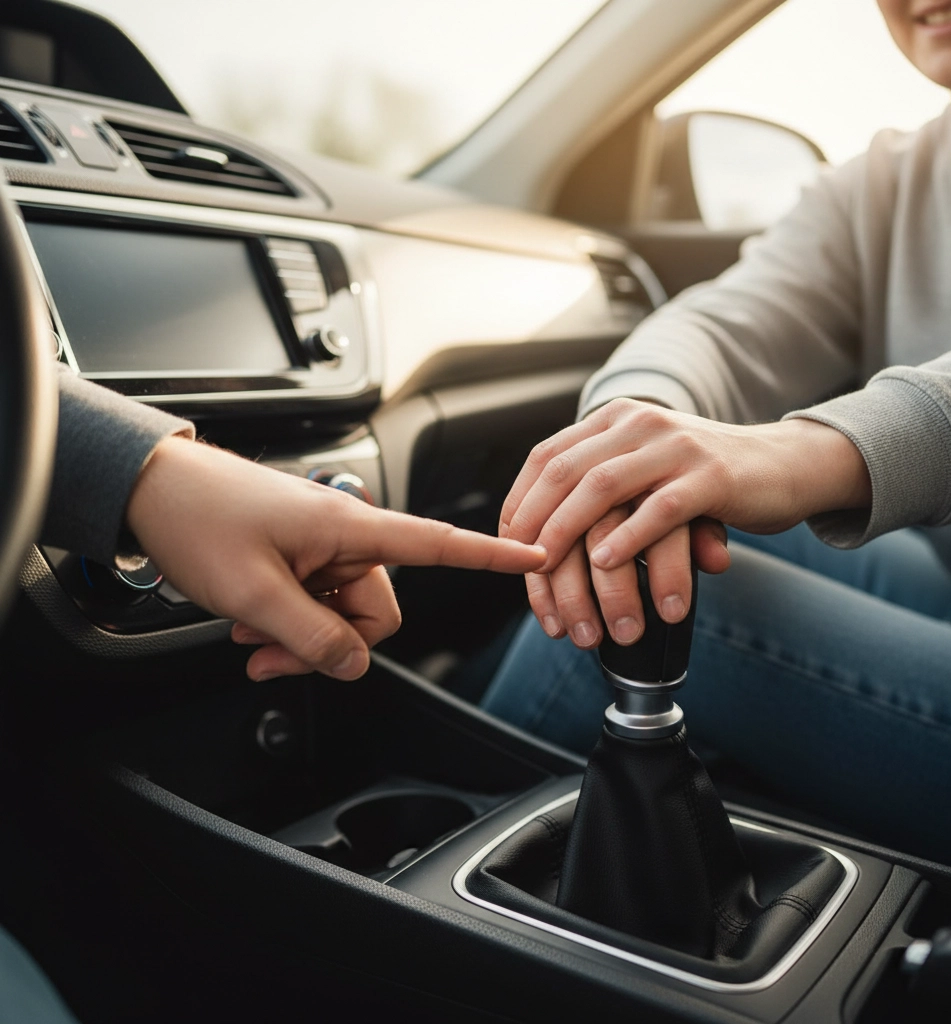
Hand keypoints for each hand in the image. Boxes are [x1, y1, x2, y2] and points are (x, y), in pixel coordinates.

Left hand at [127, 437, 545, 680]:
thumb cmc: (200, 519)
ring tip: (248, 630)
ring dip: (298, 636)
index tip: (534, 555)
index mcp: (351, 530)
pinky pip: (315, 602)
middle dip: (327, 643)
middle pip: (375, 612)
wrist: (150, 488)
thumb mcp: (256, 594)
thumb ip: (314, 638)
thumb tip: (356, 666)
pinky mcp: (299, 554)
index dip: (490, 555)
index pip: (438, 543)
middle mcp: (346, 537)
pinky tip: (250, 622)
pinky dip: (287, 621)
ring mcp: (321, 547)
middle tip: (270, 650)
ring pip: (340, 615)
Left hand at [500, 399, 869, 641]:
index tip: (505, 542)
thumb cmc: (705, 480)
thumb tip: (541, 537)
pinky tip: (605, 563)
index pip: (547, 455)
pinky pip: (659, 509)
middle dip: (533, 520)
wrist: (785, 466)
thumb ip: (601, 486)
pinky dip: (627, 538)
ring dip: (567, 532)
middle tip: (517, 563)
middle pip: (565, 470)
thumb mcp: (645, 470)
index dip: (519, 499)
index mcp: (616, 419)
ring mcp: (675, 446)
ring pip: (602, 485)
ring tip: (546, 568)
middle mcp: (640, 423)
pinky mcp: (711, 476)